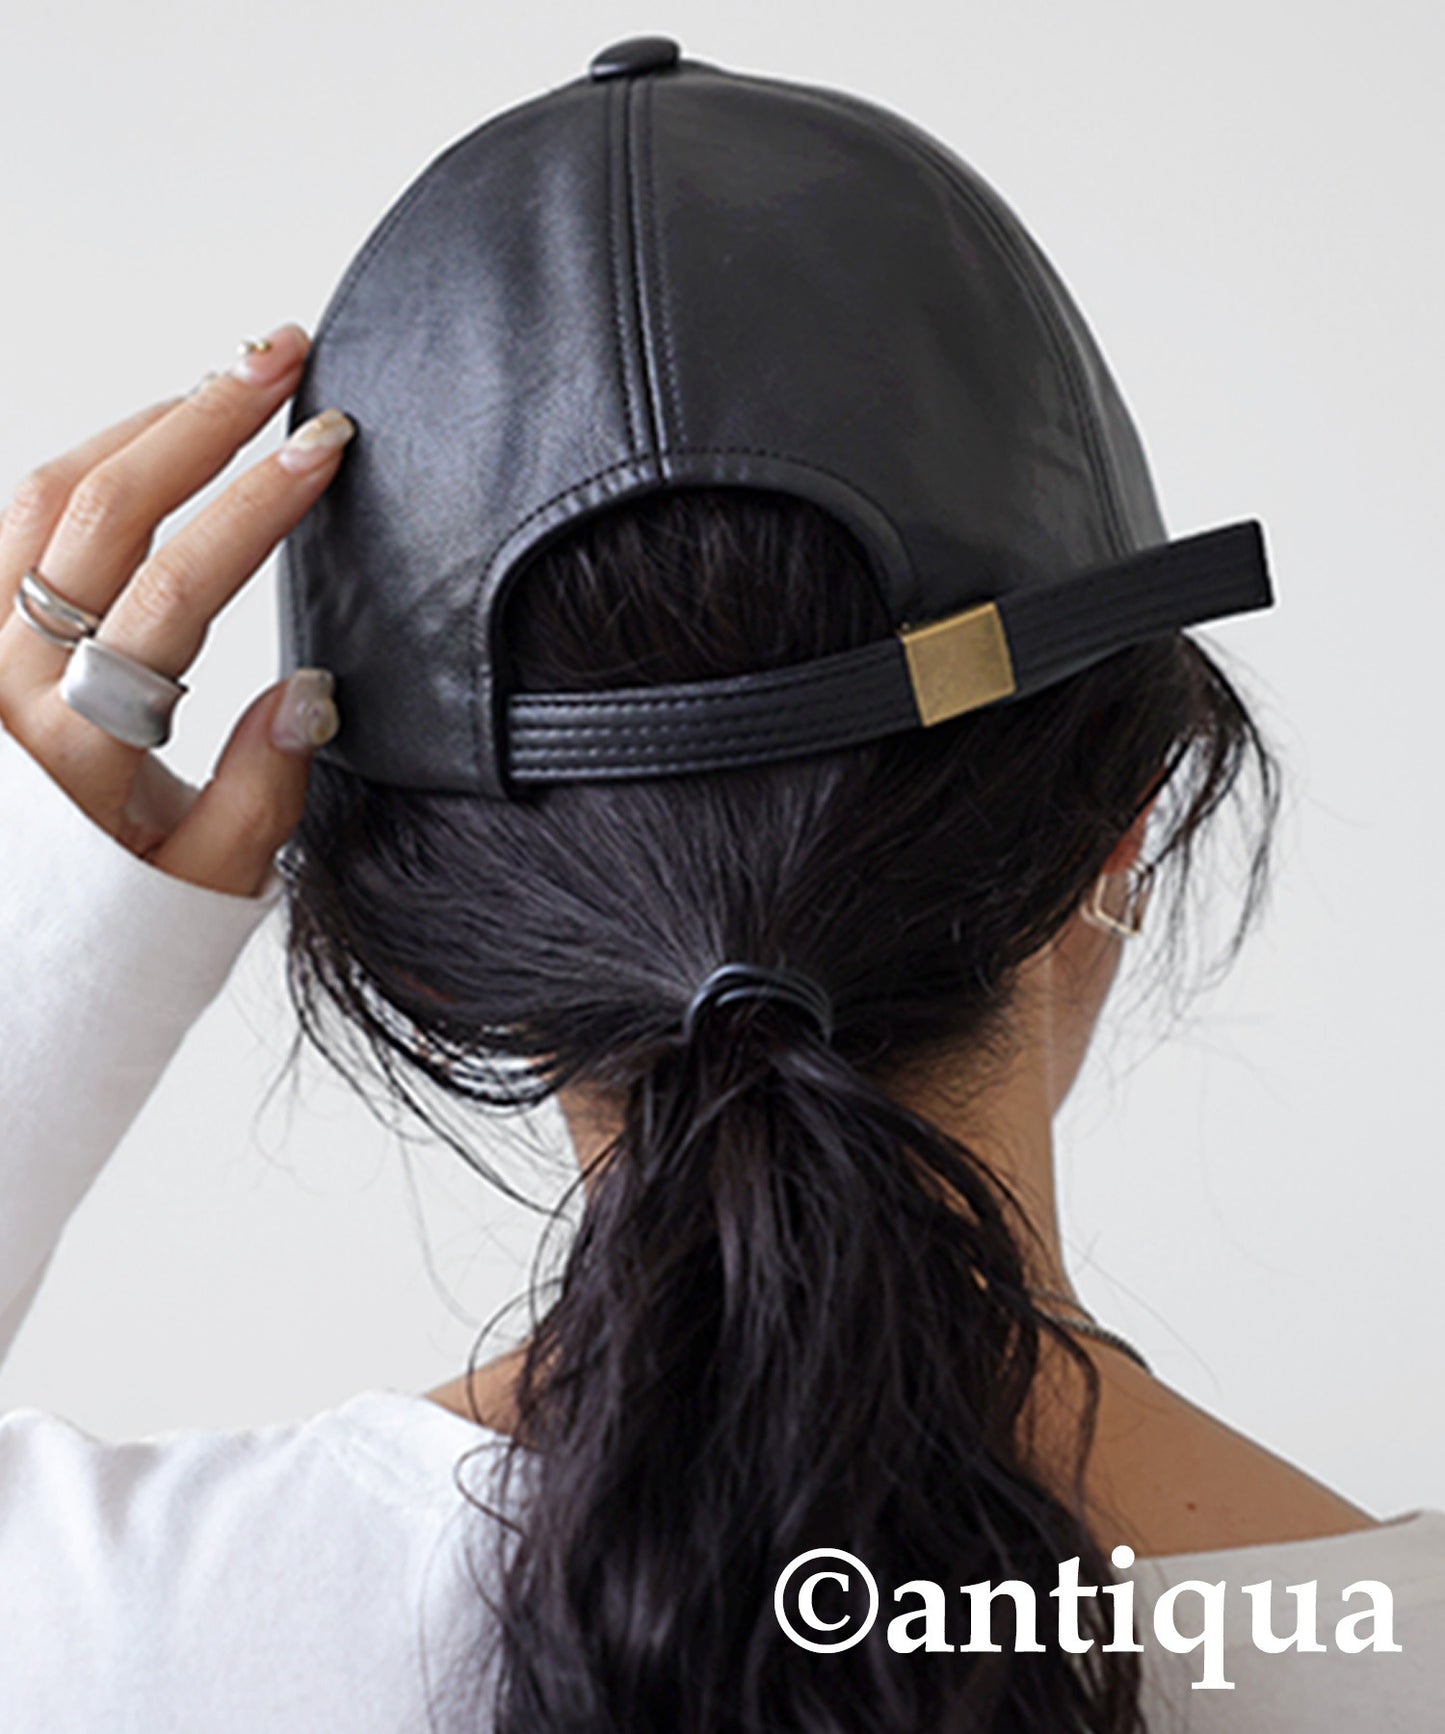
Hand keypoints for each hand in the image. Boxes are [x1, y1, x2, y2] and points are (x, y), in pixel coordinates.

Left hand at [0, 323, 352, 897]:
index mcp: (77, 747)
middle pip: (99, 505)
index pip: (179, 588)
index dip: (259, 503)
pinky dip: (81, 469)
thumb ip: (263, 794)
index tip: (325, 446)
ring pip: (39, 496)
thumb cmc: (93, 928)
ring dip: (140, 426)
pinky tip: (140, 453)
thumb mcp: (199, 891)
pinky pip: (8, 527)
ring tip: (224, 390)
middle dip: (203, 415)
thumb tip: (309, 693)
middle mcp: (4, 684)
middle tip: (282, 358)